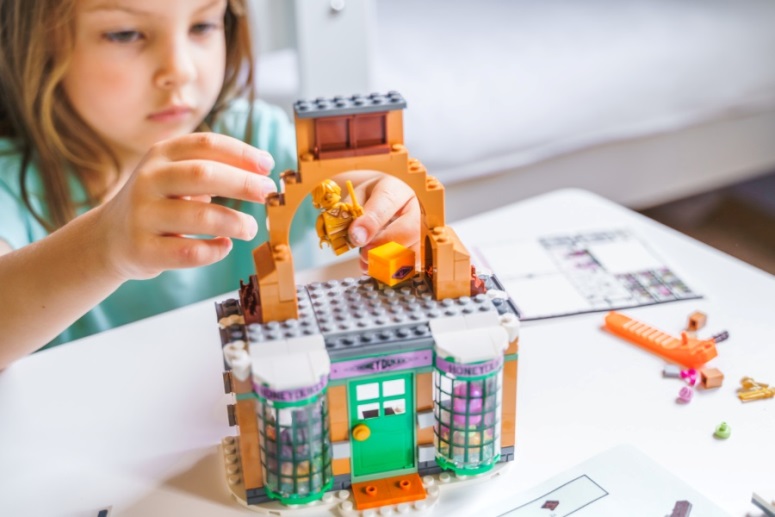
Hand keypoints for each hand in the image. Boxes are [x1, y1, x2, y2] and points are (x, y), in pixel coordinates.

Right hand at [97, 133, 276, 280]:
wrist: (110, 238)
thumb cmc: (159, 202)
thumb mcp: (176, 175)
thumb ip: (212, 168)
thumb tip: (262, 171)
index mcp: (160, 155)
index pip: (206, 143)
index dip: (242, 153)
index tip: (268, 166)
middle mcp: (149, 180)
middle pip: (204, 174)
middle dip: (243, 183)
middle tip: (268, 193)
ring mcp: (143, 215)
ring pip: (199, 216)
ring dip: (235, 222)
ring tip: (250, 228)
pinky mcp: (143, 250)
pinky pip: (189, 252)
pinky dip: (215, 250)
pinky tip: (224, 246)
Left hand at [345, 174, 419, 271]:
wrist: (380, 202)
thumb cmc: (368, 199)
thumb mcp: (355, 198)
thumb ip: (353, 212)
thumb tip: (356, 236)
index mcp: (395, 189)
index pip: (387, 203)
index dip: (372, 222)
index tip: (356, 237)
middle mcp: (415, 208)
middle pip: (410, 230)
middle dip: (384, 246)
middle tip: (363, 254)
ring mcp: (422, 229)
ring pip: (415, 250)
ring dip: (389, 261)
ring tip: (367, 261)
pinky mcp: (421, 248)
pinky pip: (414, 265)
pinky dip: (393, 270)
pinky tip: (376, 267)